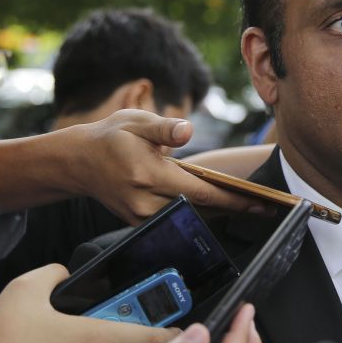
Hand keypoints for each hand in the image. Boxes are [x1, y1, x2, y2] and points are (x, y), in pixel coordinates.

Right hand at [73, 110, 271, 222]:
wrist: (77, 160)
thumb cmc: (111, 136)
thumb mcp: (136, 120)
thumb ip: (164, 128)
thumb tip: (187, 130)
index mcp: (149, 174)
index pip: (200, 193)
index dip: (232, 200)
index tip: (258, 204)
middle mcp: (145, 199)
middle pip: (200, 211)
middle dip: (233, 209)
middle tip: (264, 208)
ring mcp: (140, 215)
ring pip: (189, 219)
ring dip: (218, 215)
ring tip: (249, 208)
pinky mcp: (137, 222)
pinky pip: (174, 221)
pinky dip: (197, 216)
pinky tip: (218, 209)